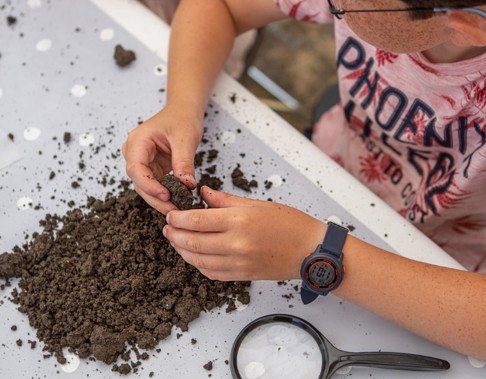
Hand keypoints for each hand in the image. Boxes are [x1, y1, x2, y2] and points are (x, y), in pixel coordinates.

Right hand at [122, 106, 202, 213]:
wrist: (183, 112)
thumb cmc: (181, 119)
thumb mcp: (185, 138)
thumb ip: (183, 161)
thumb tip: (187, 184)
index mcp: (138, 141)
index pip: (136, 168)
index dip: (149, 185)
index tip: (165, 195)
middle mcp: (135, 153)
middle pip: (139, 181)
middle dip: (155, 197)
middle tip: (174, 210)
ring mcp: (142, 162)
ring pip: (145, 187)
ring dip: (159, 199)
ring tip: (176, 209)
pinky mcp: (151, 169)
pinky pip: (155, 185)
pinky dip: (165, 194)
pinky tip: (176, 202)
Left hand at [162, 186, 326, 280]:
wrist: (310, 250)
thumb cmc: (289, 223)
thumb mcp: (256, 203)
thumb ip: (225, 200)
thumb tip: (202, 193)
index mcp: (239, 220)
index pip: (196, 220)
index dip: (177, 218)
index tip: (170, 215)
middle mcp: (235, 243)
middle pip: (191, 241)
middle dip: (173, 235)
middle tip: (167, 228)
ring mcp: (238, 262)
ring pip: (198, 260)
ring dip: (182, 251)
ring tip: (176, 241)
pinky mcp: (242, 275)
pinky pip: (211, 273)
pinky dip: (198, 265)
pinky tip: (194, 256)